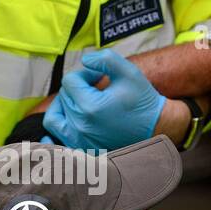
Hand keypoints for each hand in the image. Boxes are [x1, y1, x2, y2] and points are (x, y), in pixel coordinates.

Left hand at [43, 50, 165, 149]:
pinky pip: (56, 141)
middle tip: (97, 88)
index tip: (100, 78)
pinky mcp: (81, 150)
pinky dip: (54, 132)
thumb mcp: (128, 72)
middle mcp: (81, 127)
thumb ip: (104, 59)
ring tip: (80, 101)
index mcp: (90, 107)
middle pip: (63, 97)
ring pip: (54, 116)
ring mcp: (79, 141)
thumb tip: (85, 60)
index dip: (85, 74)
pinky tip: (62, 124)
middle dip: (78, 87)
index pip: (70, 81)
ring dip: (64, 104)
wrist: (156, 128)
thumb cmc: (142, 101)